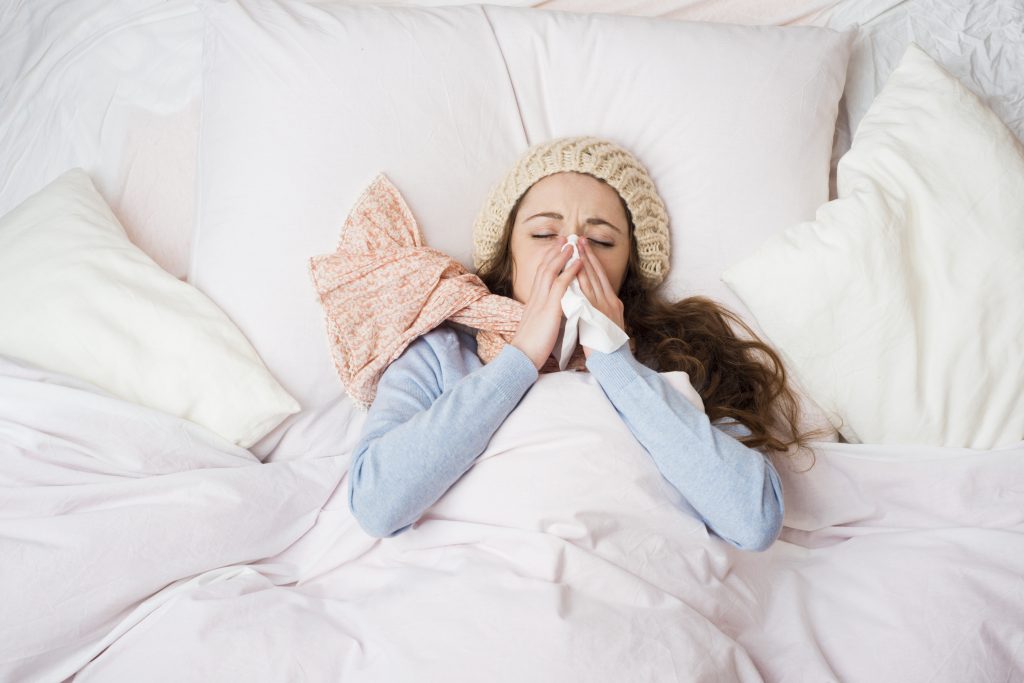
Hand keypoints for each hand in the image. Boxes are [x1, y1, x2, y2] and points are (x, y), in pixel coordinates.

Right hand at [510, 236, 583, 369]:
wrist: (522, 357)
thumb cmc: (531, 346)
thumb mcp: (538, 325)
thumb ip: (544, 314)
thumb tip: (554, 309)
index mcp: (533, 301)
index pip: (540, 274)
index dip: (549, 260)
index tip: (557, 249)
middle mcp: (535, 298)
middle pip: (544, 267)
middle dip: (555, 251)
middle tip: (565, 238)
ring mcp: (541, 302)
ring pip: (550, 272)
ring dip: (562, 256)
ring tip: (572, 244)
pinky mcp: (548, 309)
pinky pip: (559, 286)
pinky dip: (569, 272)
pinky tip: (578, 264)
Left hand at [576, 236, 625, 358]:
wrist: (613, 361)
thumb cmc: (607, 347)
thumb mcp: (607, 324)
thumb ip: (600, 310)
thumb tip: (590, 301)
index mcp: (613, 303)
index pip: (601, 276)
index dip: (592, 260)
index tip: (584, 247)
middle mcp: (611, 301)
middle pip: (597, 273)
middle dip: (587, 254)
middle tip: (578, 238)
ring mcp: (604, 307)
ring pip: (592, 279)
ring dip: (583, 261)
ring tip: (575, 247)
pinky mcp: (597, 314)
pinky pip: (587, 293)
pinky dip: (581, 279)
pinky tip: (574, 269)